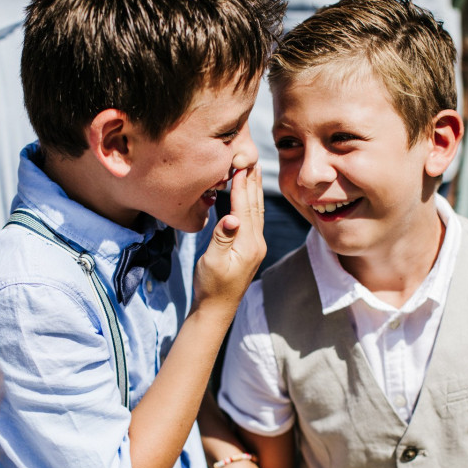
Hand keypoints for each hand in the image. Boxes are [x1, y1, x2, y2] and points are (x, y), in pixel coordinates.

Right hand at [194, 165, 265, 313]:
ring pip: (257, 212)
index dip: (242, 185)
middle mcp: (256, 243)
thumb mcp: (212, 262)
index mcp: (248, 244)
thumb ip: (222, 238)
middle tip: (251, 159)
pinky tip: (248, 197)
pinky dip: (251, 203)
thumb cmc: (211, 286)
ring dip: (254, 190)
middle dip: (253, 182)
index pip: (245, 207)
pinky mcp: (251, 249)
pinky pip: (253, 220)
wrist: (217, 309)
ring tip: (252, 172)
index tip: (240, 164)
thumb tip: (231, 217)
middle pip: (255, 205)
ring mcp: (256, 246)